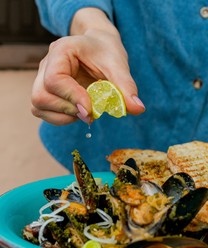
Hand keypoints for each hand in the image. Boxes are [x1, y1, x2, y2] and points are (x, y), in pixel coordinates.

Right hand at [31, 9, 144, 124]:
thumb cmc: (105, 51)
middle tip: (91, 111)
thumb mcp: (118, 64)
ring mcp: (42, 78)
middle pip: (41, 96)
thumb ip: (125, 86)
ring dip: (63, 116)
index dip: (72, 97)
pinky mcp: (46, 91)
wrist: (96, 46)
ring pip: (38, 106)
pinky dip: (60, 118)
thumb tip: (137, 109)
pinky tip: (78, 112)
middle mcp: (46, 65)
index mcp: (61, 51)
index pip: (54, 79)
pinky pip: (42, 111)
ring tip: (85, 111)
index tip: (91, 109)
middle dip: (68, 109)